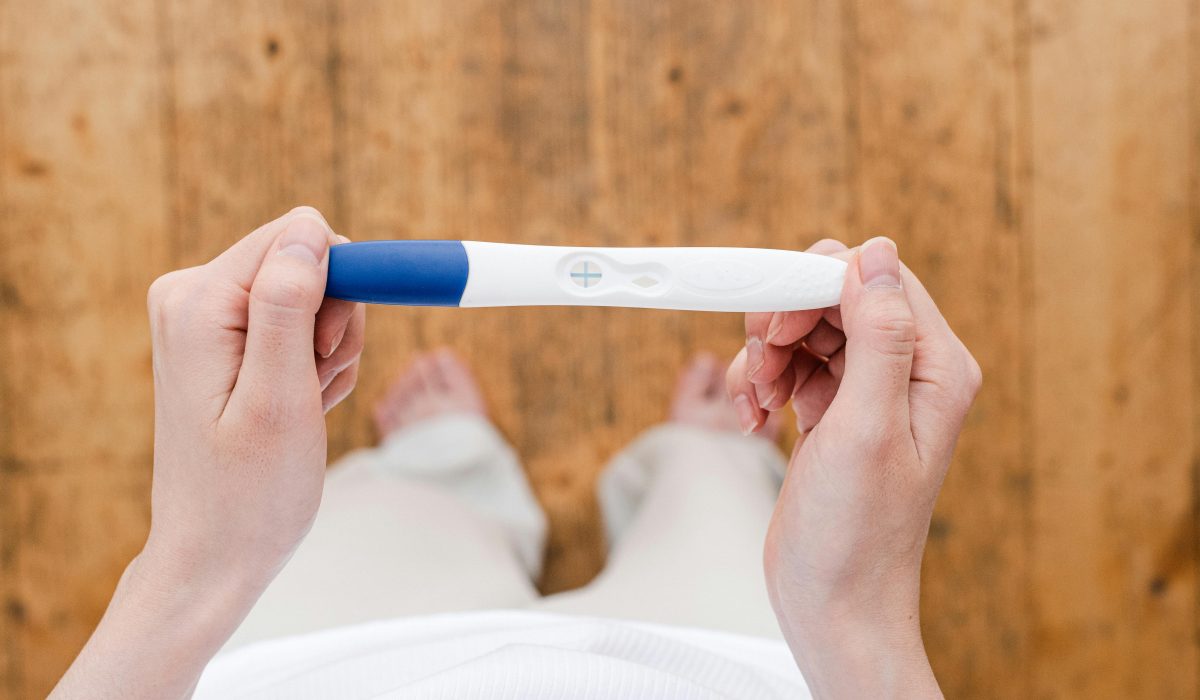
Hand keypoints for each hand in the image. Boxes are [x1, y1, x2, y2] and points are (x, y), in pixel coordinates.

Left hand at [53, 207, 365, 698]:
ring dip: (328, 351)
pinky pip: (297, 322)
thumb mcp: (280, 399)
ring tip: (305, 406)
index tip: (331, 353)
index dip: (342, 287)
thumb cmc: (249, 492)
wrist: (215, 554)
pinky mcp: (223, 338)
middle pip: (308, 262)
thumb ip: (288, 307)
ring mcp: (205, 317)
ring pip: (313, 294)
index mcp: (197, 300)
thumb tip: (308, 232)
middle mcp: (190, 295)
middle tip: (315, 388)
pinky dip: (313, 365)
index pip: (300, 237)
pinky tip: (296, 408)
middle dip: (334, 324)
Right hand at [727, 237, 980, 697]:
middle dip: (785, 320)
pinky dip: (762, 381)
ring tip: (758, 403)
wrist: (833, 604)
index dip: (817, 286)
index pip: (877, 279)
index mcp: (935, 368)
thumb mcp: (865, 427)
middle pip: (834, 297)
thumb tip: (877, 254)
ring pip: (805, 327)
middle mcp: (906, 372)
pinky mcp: (832, 411)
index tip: (775, 326)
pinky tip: (755, 419)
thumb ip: (876, 336)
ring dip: (767, 354)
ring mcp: (866, 391)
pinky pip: (790, 364)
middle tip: (763, 364)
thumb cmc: (856, 534)